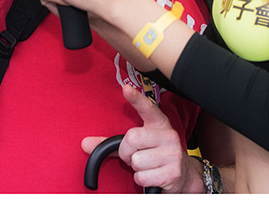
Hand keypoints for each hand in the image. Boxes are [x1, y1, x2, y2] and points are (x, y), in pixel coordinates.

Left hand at [81, 84, 201, 192]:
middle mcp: (168, 135)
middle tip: (136, 156)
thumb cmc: (155, 156)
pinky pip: (142, 177)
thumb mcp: (139, 145)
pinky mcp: (173, 172)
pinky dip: (142, 180)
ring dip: (136, 169)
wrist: (183, 176)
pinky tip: (153, 176)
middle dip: (127, 152)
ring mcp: (173, 153)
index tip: (126, 89)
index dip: (136, 98)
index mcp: (158, 124)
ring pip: (136, 161)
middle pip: (131, 138)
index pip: (147, 108)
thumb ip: (111, 143)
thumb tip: (85, 144)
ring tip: (148, 166)